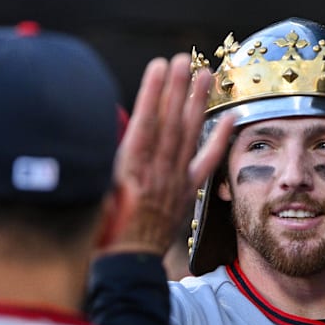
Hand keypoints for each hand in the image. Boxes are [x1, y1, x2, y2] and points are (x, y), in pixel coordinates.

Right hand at [105, 53, 233, 254]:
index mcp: (129, 172)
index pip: (145, 124)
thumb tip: (117, 128)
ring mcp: (174, 181)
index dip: (152, 93)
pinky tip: (230, 118)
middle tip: (186, 60)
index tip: (159, 66)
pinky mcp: (186, 191)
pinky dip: (219, 140)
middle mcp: (156, 172)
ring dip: (196, 104)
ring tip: (206, 76)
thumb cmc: (102, 231)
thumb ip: (108, 162)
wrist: (127, 264)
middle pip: (169, 123)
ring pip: (188, 136)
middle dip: (177, 89)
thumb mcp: (94, 194)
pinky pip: (207, 163)